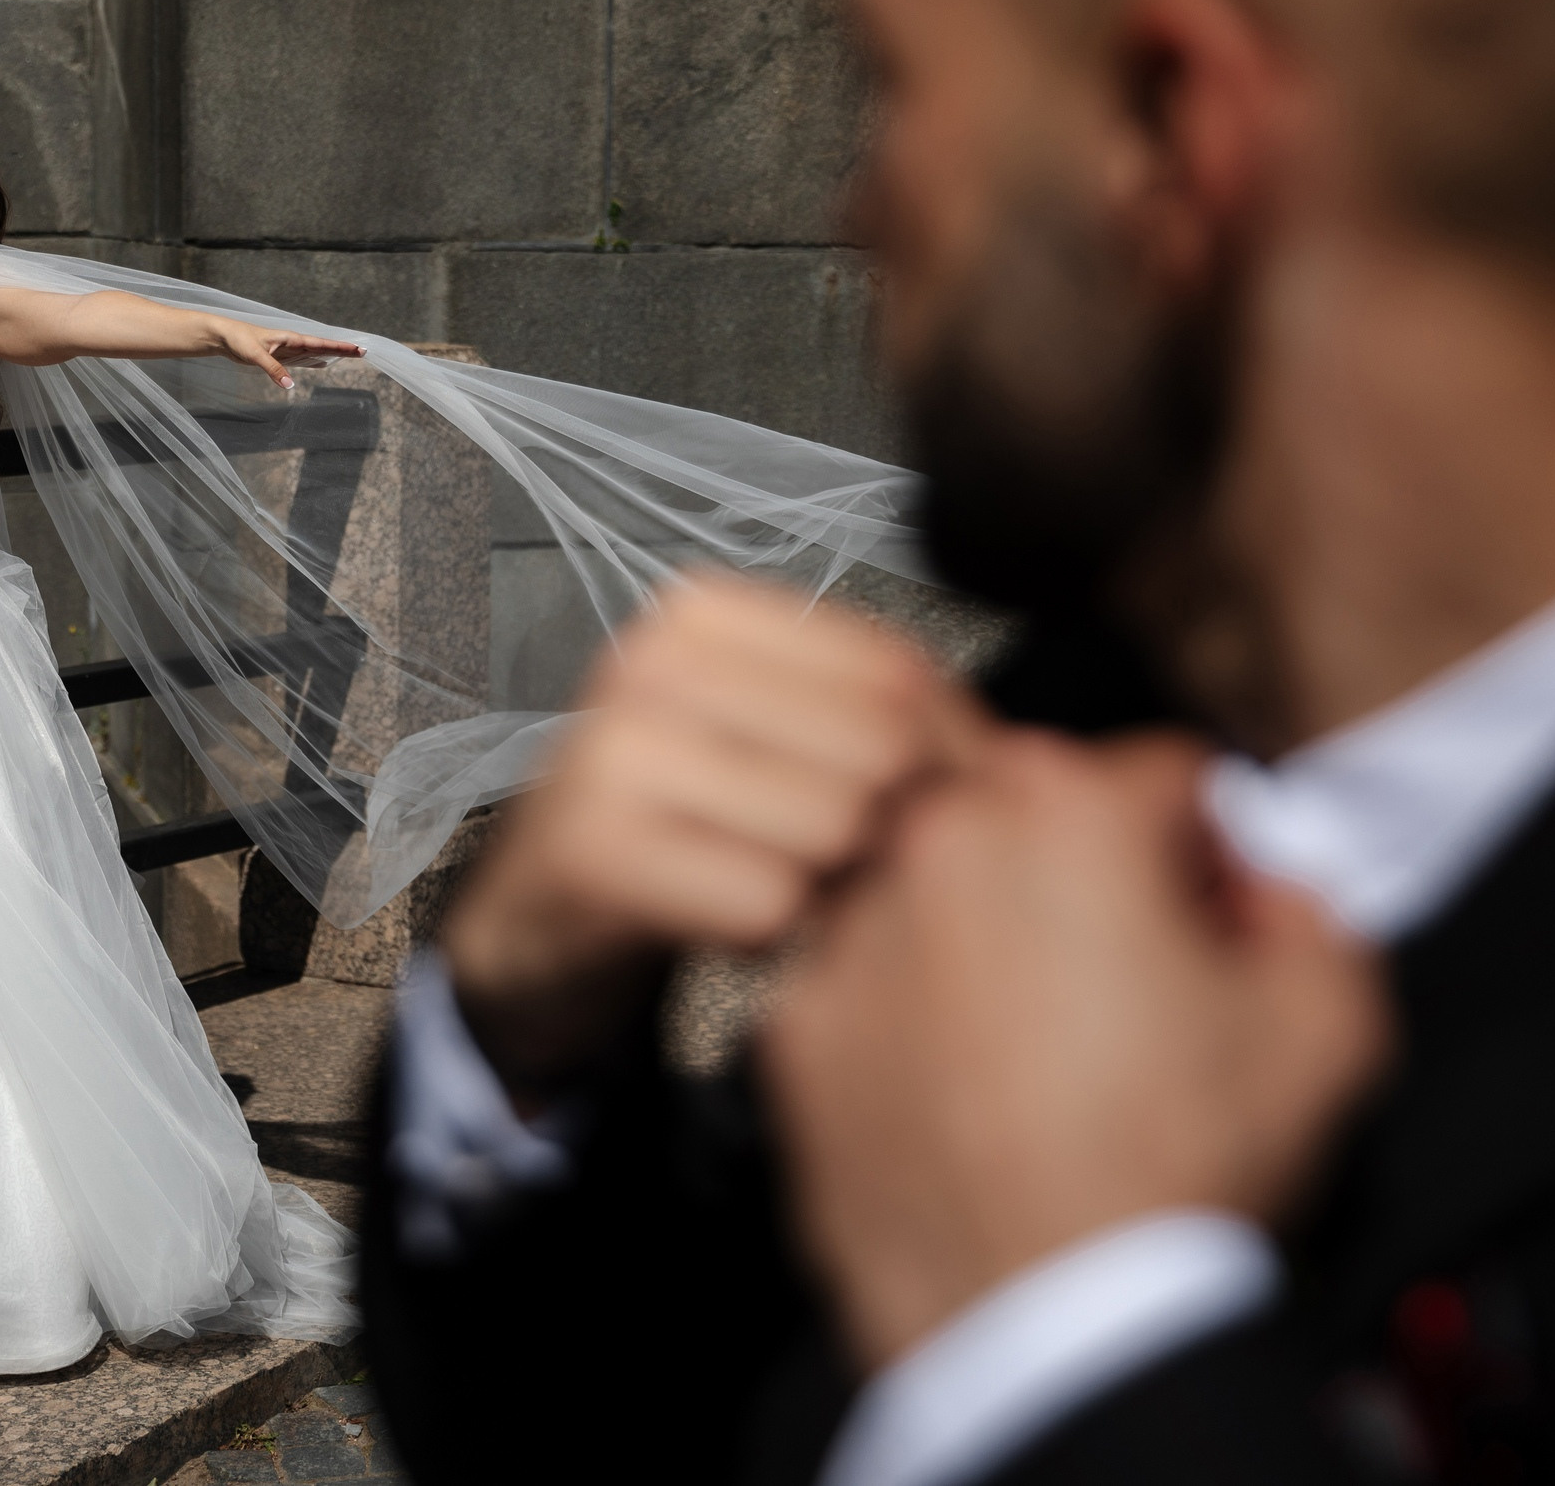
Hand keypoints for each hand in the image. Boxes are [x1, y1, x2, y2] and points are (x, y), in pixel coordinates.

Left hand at [214, 320, 360, 388]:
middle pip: (322, 347)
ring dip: (331, 355)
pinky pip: (302, 360)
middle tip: (362, 352)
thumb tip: (290, 386)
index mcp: (290, 339)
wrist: (223, 336)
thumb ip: (273, 370)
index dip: (339, 347)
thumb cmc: (238, 340)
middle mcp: (291, 343)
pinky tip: (322, 364)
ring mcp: (286, 350)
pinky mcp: (279, 357)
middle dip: (342, 350)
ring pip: (314, 353)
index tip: (357, 348)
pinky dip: (315, 362)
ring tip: (349, 356)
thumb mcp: (255, 356)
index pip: (320, 343)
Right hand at [441, 573, 987, 1102]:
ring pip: (833, 828)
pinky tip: (735, 932)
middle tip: (844, 873)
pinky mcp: (595, 853)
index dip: (942, 760)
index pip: (898, 671)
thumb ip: (869, 717)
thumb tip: (1020, 754)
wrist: (534, 929)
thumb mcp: (765, 741)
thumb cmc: (682, 832)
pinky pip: (767, 903)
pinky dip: (773, 940)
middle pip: (877, 750)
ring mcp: (611, 754)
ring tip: (785, 894)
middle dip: (888, 831)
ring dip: (832, 891)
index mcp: (698, 614)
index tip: (912, 818)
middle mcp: (647, 663)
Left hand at [759, 733, 1389, 1368]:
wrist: (1051, 1320)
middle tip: (1118, 959)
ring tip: (1033, 1026)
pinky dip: (903, 1007)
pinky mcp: (795, 1022)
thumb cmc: (1178, 1174)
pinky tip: (962, 1079)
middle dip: (1077, 861)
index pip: (1156, 774)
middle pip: (1023, 804)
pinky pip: (858, 977)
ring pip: (926, 883)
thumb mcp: (1329, 1022)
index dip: (1203, 845)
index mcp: (1071, 815)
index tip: (1206, 906)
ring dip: (978, 923)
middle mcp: (939, 846)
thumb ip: (1310, 908)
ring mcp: (850, 933)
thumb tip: (1268, 887)